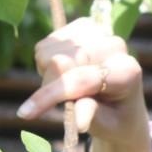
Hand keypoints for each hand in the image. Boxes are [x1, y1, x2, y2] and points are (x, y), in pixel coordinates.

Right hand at [18, 18, 148, 147]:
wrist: (122, 102)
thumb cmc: (114, 118)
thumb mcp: (106, 125)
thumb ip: (91, 115)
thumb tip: (77, 121)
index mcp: (126, 71)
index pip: (81, 78)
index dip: (52, 95)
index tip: (26, 114)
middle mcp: (114, 45)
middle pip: (60, 62)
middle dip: (49, 87)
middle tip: (57, 105)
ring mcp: (97, 31)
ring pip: (48, 52)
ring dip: (48, 76)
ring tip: (66, 89)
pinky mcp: (81, 26)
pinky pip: (44, 46)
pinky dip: (45, 65)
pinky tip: (64, 74)